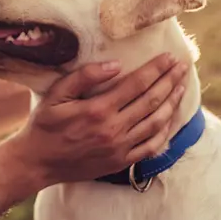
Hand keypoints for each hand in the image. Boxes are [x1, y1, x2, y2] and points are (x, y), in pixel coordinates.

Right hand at [5, 53, 188, 189]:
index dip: (156, 69)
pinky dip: (165, 131)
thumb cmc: (44, 125)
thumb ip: (83, 77)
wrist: (37, 162)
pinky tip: (170, 118)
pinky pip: (151, 146)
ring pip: (156, 122)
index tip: (169, 57)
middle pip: (152, 101)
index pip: (136, 84)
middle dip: (170, 81)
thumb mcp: (56, 95)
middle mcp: (113, 129)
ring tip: (181, 87)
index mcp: (97, 109)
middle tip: (182, 67)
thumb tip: (115, 65)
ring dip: (172, 103)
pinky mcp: (121, 161)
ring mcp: (119, 148)